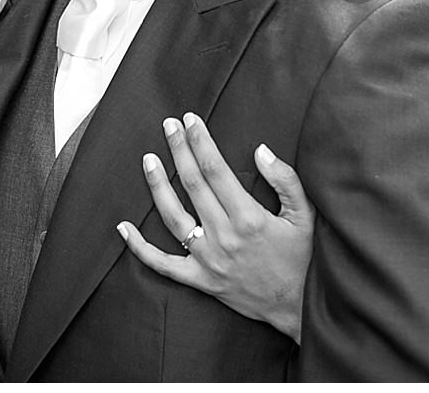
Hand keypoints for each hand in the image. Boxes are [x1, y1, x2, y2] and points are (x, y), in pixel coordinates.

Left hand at [116, 112, 314, 342]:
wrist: (299, 308)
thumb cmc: (302, 258)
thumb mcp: (305, 216)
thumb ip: (285, 180)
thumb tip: (260, 150)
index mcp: (249, 217)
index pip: (215, 170)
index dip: (200, 141)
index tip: (191, 120)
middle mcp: (224, 236)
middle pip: (192, 185)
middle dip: (178, 150)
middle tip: (169, 125)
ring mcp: (208, 260)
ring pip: (173, 217)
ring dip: (158, 186)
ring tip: (149, 159)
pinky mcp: (200, 280)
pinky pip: (163, 264)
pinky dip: (140, 248)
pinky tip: (123, 228)